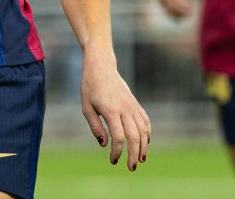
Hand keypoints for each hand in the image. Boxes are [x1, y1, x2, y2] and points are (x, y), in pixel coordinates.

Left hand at [80, 53, 150, 170]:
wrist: (102, 68)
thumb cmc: (90, 87)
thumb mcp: (86, 107)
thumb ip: (95, 126)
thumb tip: (104, 144)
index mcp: (111, 110)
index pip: (118, 137)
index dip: (117, 151)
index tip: (112, 160)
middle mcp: (125, 109)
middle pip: (134, 137)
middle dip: (134, 155)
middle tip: (131, 167)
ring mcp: (132, 106)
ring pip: (143, 130)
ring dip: (144, 147)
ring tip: (141, 159)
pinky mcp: (136, 104)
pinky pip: (146, 121)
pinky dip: (147, 133)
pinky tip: (145, 143)